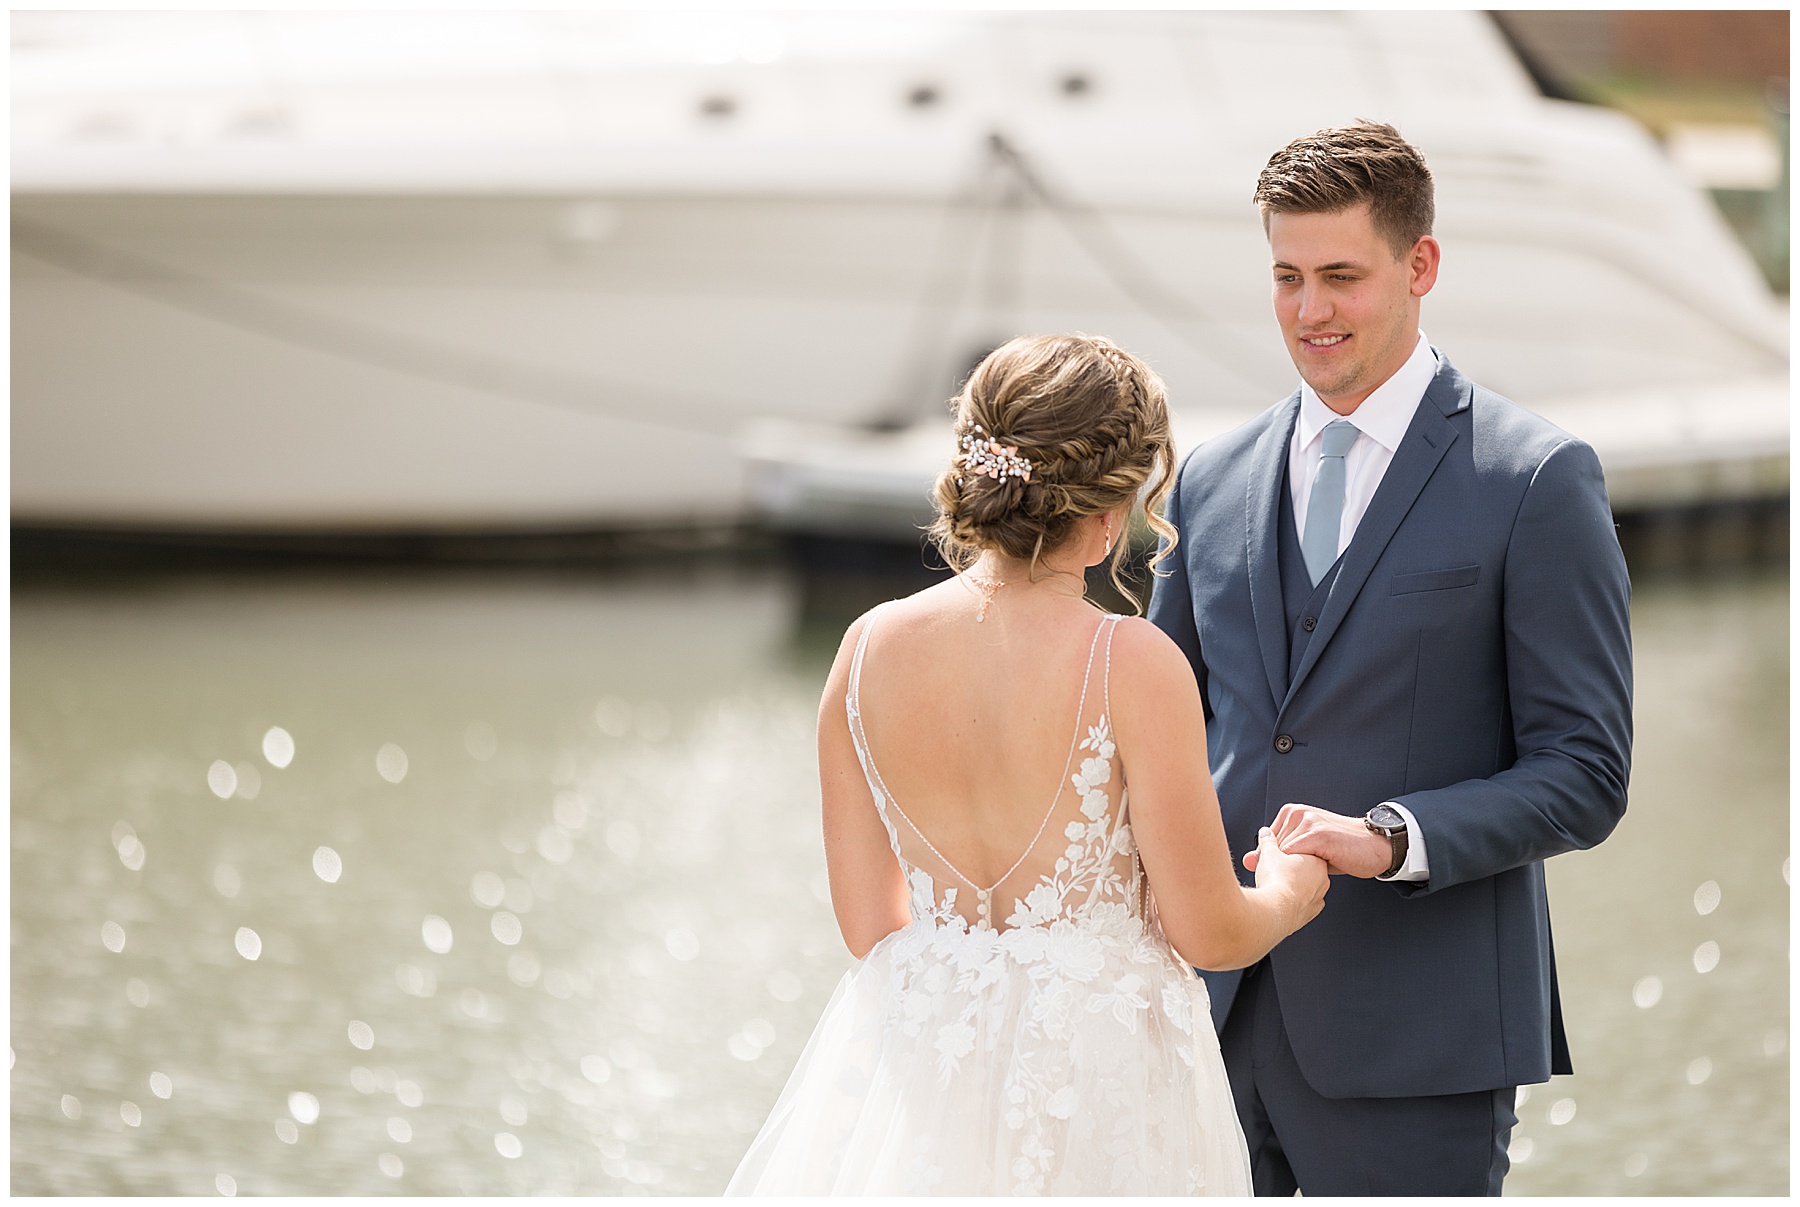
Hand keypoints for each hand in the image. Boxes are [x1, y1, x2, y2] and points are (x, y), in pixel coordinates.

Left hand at [1242, 803, 1392, 877]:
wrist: (1375, 846)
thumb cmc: (1340, 850)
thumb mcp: (1306, 850)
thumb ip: (1277, 854)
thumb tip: (1246, 861)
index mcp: (1289, 813)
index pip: (1266, 843)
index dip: (1274, 863)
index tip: (1288, 873)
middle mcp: (1294, 813)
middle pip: (1271, 850)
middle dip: (1281, 867)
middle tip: (1302, 875)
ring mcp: (1305, 821)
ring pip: (1281, 855)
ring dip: (1293, 870)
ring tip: (1313, 871)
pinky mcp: (1316, 833)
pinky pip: (1294, 856)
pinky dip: (1301, 869)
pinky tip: (1318, 871)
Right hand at [1247, 826, 1327, 928]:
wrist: (1274, 911)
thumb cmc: (1275, 881)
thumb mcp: (1268, 852)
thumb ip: (1268, 841)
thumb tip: (1266, 833)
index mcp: (1317, 861)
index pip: (1305, 850)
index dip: (1288, 852)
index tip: (1277, 854)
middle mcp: (1323, 879)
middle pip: (1305, 870)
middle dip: (1290, 868)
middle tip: (1273, 868)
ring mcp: (1318, 898)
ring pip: (1305, 888)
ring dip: (1292, 885)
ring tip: (1274, 884)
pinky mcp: (1310, 914)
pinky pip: (1303, 904)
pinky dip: (1293, 901)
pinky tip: (1281, 899)